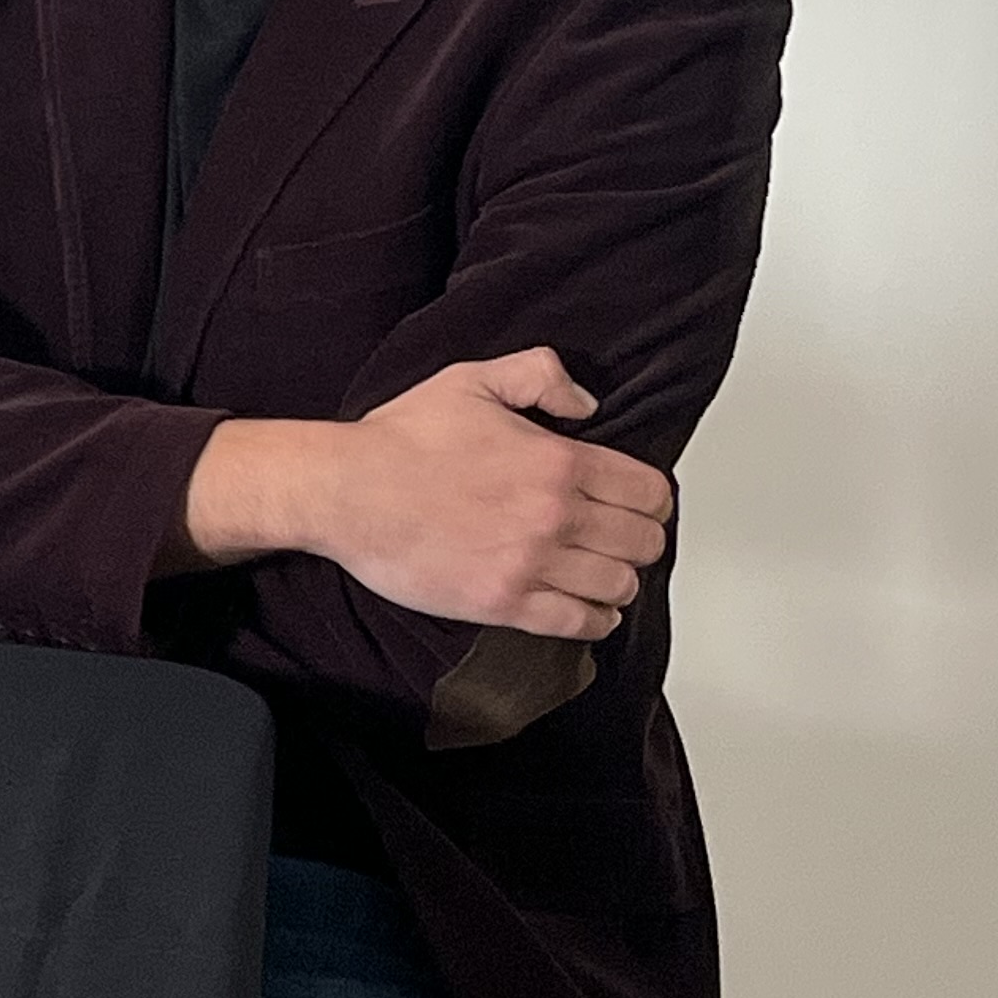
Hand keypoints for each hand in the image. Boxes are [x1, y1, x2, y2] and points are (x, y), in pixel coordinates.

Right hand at [184, 350, 675, 640]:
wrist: (346, 490)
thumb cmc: (400, 440)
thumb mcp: (470, 379)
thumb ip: (539, 374)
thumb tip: (586, 402)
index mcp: (558, 461)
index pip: (650, 492)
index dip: (651, 498)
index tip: (637, 502)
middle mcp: (555, 515)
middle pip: (645, 543)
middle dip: (637, 539)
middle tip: (617, 537)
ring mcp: (532, 564)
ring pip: (620, 585)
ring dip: (616, 579)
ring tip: (599, 571)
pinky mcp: (505, 603)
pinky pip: (582, 623)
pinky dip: (595, 619)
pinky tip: (586, 607)